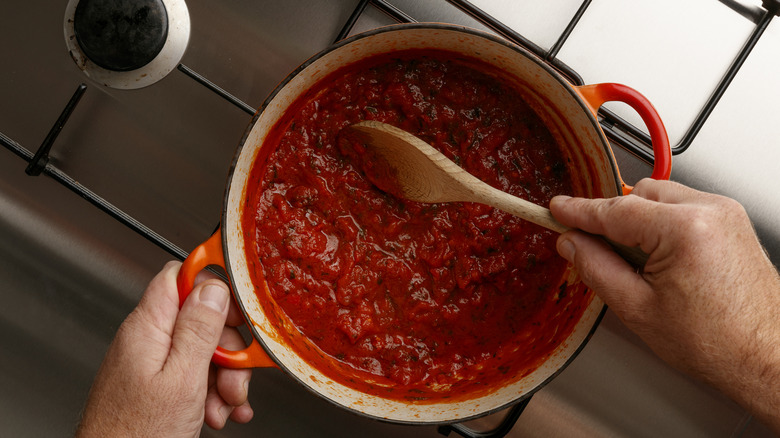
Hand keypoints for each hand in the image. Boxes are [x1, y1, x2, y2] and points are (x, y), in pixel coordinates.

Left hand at [76, 261, 252, 436]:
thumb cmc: (136, 435)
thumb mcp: (182, 379)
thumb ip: (198, 329)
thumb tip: (214, 287)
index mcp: (147, 328)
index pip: (180, 276)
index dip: (213, 286)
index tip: (239, 308)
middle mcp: (147, 340)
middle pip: (200, 319)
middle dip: (228, 348)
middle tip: (236, 377)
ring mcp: (151, 363)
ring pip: (202, 351)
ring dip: (224, 378)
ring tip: (225, 406)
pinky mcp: (156, 385)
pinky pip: (193, 375)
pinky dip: (212, 392)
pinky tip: (219, 412)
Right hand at [550, 179, 779, 430]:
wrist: (766, 358)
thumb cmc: (717, 343)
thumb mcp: (637, 308)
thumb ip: (596, 267)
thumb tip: (571, 244)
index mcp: (685, 229)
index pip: (615, 209)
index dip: (579, 210)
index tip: (557, 208)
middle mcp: (710, 211)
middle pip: (638, 195)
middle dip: (613, 219)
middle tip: (594, 249)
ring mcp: (725, 214)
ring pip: (660, 199)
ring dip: (638, 223)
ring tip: (636, 265)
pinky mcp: (732, 223)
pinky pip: (682, 209)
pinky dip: (662, 226)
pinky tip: (658, 262)